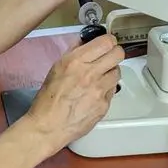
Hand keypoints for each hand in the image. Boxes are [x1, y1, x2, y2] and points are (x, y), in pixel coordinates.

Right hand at [24, 33, 123, 153]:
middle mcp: (90, 73)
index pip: (106, 42)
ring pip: (117, 72)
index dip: (109, 41)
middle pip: (118, 54)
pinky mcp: (105, 105)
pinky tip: (94, 94)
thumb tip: (85, 40)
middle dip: (114, 53)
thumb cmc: (49, 97)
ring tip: (99, 78)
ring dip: (110, 72)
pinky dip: (106, 90)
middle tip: (108, 58)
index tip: (106, 44)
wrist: (49, 126)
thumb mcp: (56, 68)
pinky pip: (112, 90)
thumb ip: (73, 52)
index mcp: (76, 61)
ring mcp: (100, 90)